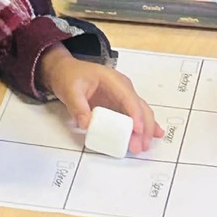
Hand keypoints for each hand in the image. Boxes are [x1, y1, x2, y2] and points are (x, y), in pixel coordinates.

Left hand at [38, 46, 163, 153]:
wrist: (64, 71)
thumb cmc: (69, 76)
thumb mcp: (69, 90)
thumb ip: (77, 107)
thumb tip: (86, 124)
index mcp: (112, 79)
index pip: (128, 97)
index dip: (135, 114)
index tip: (137, 130)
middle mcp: (122, 87)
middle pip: (140, 107)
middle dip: (143, 127)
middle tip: (139, 146)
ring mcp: (122, 96)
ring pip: (141, 113)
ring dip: (145, 130)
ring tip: (143, 146)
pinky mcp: (119, 104)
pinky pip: (134, 116)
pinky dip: (143, 127)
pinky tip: (151, 136)